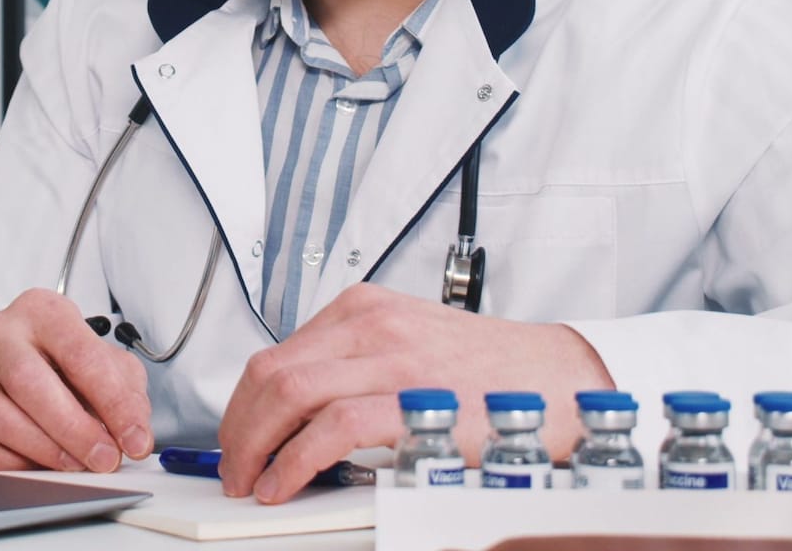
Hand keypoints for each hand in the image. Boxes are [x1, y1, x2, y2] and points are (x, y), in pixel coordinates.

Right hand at [0, 288, 153, 473]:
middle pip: (28, 380)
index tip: (134, 439)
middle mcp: (1, 333)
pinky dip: (7, 464)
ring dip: (39, 447)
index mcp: (44, 312)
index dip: (113, 402)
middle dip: (73, 428)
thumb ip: (125, 392)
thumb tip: (133, 432)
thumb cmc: (62, 362)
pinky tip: (35, 467)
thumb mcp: (105, 363)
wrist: (12, 359)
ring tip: (72, 465)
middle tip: (103, 458)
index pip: (80, 354)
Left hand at [216, 284, 611, 502]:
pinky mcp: (414, 400)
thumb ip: (354, 364)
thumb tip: (296, 411)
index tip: (237, 438)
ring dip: (254, 446)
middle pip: (269, 372)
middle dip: (237, 427)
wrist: (558, 377)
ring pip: (288, 393)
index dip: (242, 406)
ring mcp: (393, 359)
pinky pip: (332, 427)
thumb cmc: (489, 369)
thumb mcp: (409, 342)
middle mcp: (371, 325)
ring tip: (251, 480)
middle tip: (233, 466)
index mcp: (364, 308)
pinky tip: (286, 482)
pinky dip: (295, 460)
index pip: (274, 354)